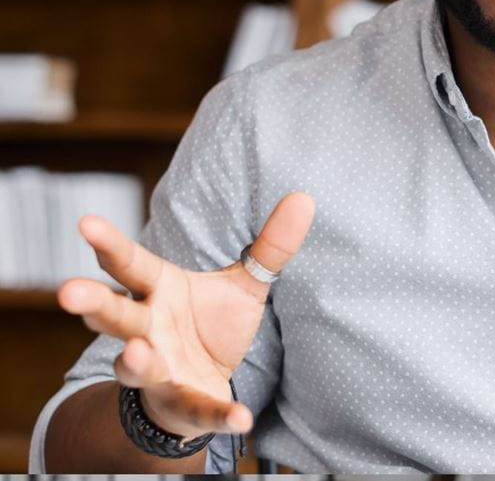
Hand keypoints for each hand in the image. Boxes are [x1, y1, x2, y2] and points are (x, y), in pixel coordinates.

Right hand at [57, 192, 315, 441]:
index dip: (109, 243)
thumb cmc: (209, 324)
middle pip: (116, 315)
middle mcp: (147, 330)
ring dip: (133, 361)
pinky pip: (201, 411)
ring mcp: (159, 370)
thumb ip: (270, 246)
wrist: (202, 385)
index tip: (84, 222)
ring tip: (134, 352)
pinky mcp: (184, 405)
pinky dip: (221, 416)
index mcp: (159, 291)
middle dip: (93, 304)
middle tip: (67, 291)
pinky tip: (243, 418)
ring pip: (137, 366)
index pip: (131, 265)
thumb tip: (304, 198)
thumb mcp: (244, 283)